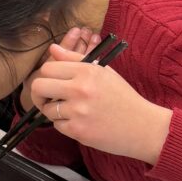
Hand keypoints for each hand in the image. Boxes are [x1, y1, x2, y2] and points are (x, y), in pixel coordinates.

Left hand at [29, 43, 170, 163]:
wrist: (143, 126)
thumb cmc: (123, 97)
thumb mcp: (103, 72)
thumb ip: (75, 59)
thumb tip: (52, 49)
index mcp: (86, 71)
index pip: (48, 68)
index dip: (46, 75)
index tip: (51, 82)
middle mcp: (80, 89)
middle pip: (38, 86)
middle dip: (39, 93)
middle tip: (47, 97)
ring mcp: (77, 111)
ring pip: (46, 109)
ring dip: (54, 110)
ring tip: (72, 110)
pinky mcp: (77, 131)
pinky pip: (57, 125)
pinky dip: (65, 124)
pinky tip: (80, 122)